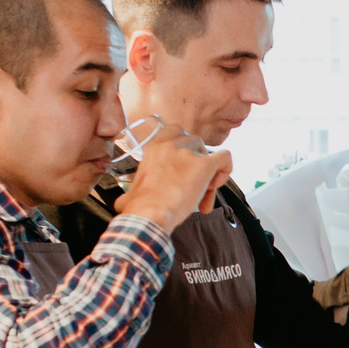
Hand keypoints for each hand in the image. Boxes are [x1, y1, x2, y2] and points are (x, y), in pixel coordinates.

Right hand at [112, 119, 227, 229]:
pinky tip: (216, 186)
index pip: (175, 134)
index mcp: (154, 147)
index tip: (181, 171)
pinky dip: (225, 170)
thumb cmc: (139, 207)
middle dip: (196, 165)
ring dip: (208, 174)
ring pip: (208, 154)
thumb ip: (129, 194)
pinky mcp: (204, 164)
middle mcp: (172, 144)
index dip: (183, 152)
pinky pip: (225, 158)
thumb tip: (122, 204)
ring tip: (201, 196)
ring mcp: (189, 153)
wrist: (150, 213)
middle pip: (194, 145)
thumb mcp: (129, 195)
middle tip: (193, 188)